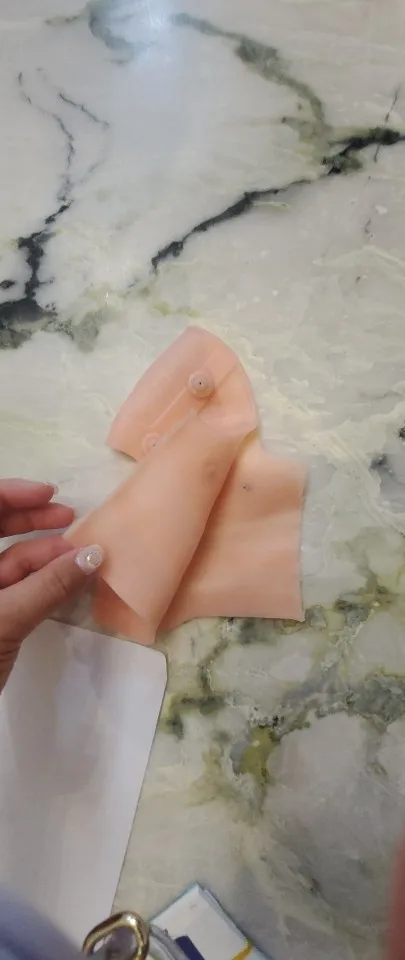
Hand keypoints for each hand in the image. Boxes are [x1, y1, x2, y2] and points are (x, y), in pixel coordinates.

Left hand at [0, 479, 102, 689]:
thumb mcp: (5, 620)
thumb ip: (48, 586)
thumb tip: (94, 555)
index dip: (12, 494)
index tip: (50, 494)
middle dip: (31, 519)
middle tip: (70, 516)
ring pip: (6, 560)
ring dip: (43, 554)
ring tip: (79, 556)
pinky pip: (13, 587)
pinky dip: (40, 581)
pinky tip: (68, 579)